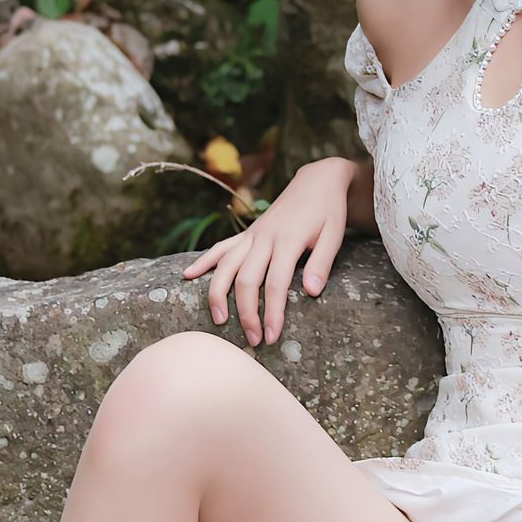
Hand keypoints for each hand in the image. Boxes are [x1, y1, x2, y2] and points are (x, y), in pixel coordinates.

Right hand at [180, 160, 351, 347]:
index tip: (272, 336)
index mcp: (288, 240)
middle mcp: (265, 237)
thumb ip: (322, 263)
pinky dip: (203, 261)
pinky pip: (220, 247)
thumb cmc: (328, 211)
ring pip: (226, 265)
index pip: (276, 283)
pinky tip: (187, 276)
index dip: (272, 312)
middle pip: (246, 279)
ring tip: (217, 319)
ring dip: (218, 293)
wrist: (317, 181)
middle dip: (246, 312)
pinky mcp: (247, 233)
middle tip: (253, 339)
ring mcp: (252, 235)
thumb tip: (310, 291)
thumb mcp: (334, 235)